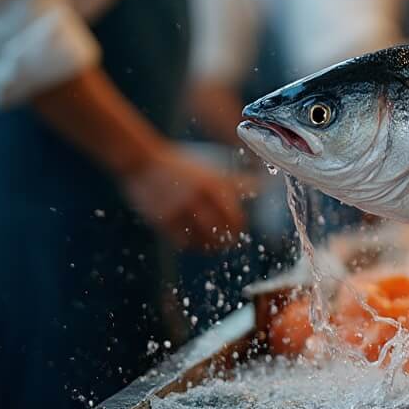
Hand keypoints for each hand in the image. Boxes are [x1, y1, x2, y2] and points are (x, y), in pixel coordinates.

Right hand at [121, 143, 244, 250]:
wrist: (145, 162)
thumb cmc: (183, 166)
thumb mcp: (211, 170)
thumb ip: (236, 180)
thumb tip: (263, 184)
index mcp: (212, 184)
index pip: (234, 215)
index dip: (239, 226)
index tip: (240, 229)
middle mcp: (198, 197)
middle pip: (220, 229)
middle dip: (227, 239)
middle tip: (229, 242)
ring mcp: (179, 209)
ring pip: (202, 238)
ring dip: (212, 246)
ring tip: (215, 246)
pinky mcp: (163, 220)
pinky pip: (183, 241)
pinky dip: (193, 245)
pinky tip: (197, 244)